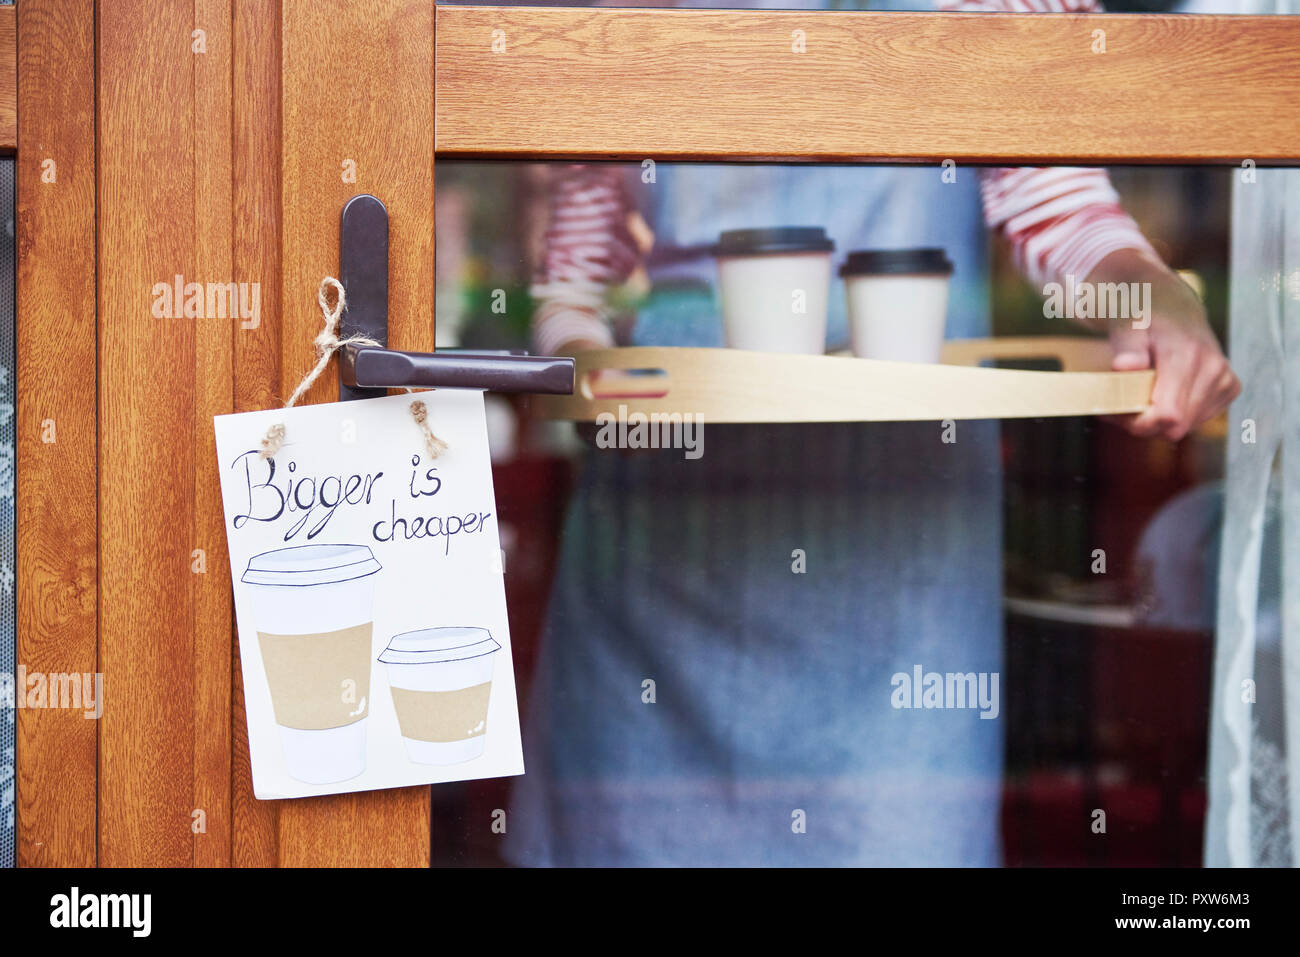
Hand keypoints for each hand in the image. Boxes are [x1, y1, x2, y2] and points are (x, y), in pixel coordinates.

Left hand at [1089, 249, 1240, 440]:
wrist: (1168, 301)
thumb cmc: (1140, 314)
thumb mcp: (1125, 324)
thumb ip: (1127, 348)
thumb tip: (1127, 367)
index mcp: (1188, 355)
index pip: (1168, 415)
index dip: (1138, 422)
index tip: (1113, 411)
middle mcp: (1213, 369)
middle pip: (1175, 426)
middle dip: (1142, 422)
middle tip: (1119, 401)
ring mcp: (1224, 379)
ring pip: (1184, 427)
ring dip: (1156, 419)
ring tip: (1137, 393)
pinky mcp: (1229, 387)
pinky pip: (1195, 420)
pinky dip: (1173, 413)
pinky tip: (1159, 393)